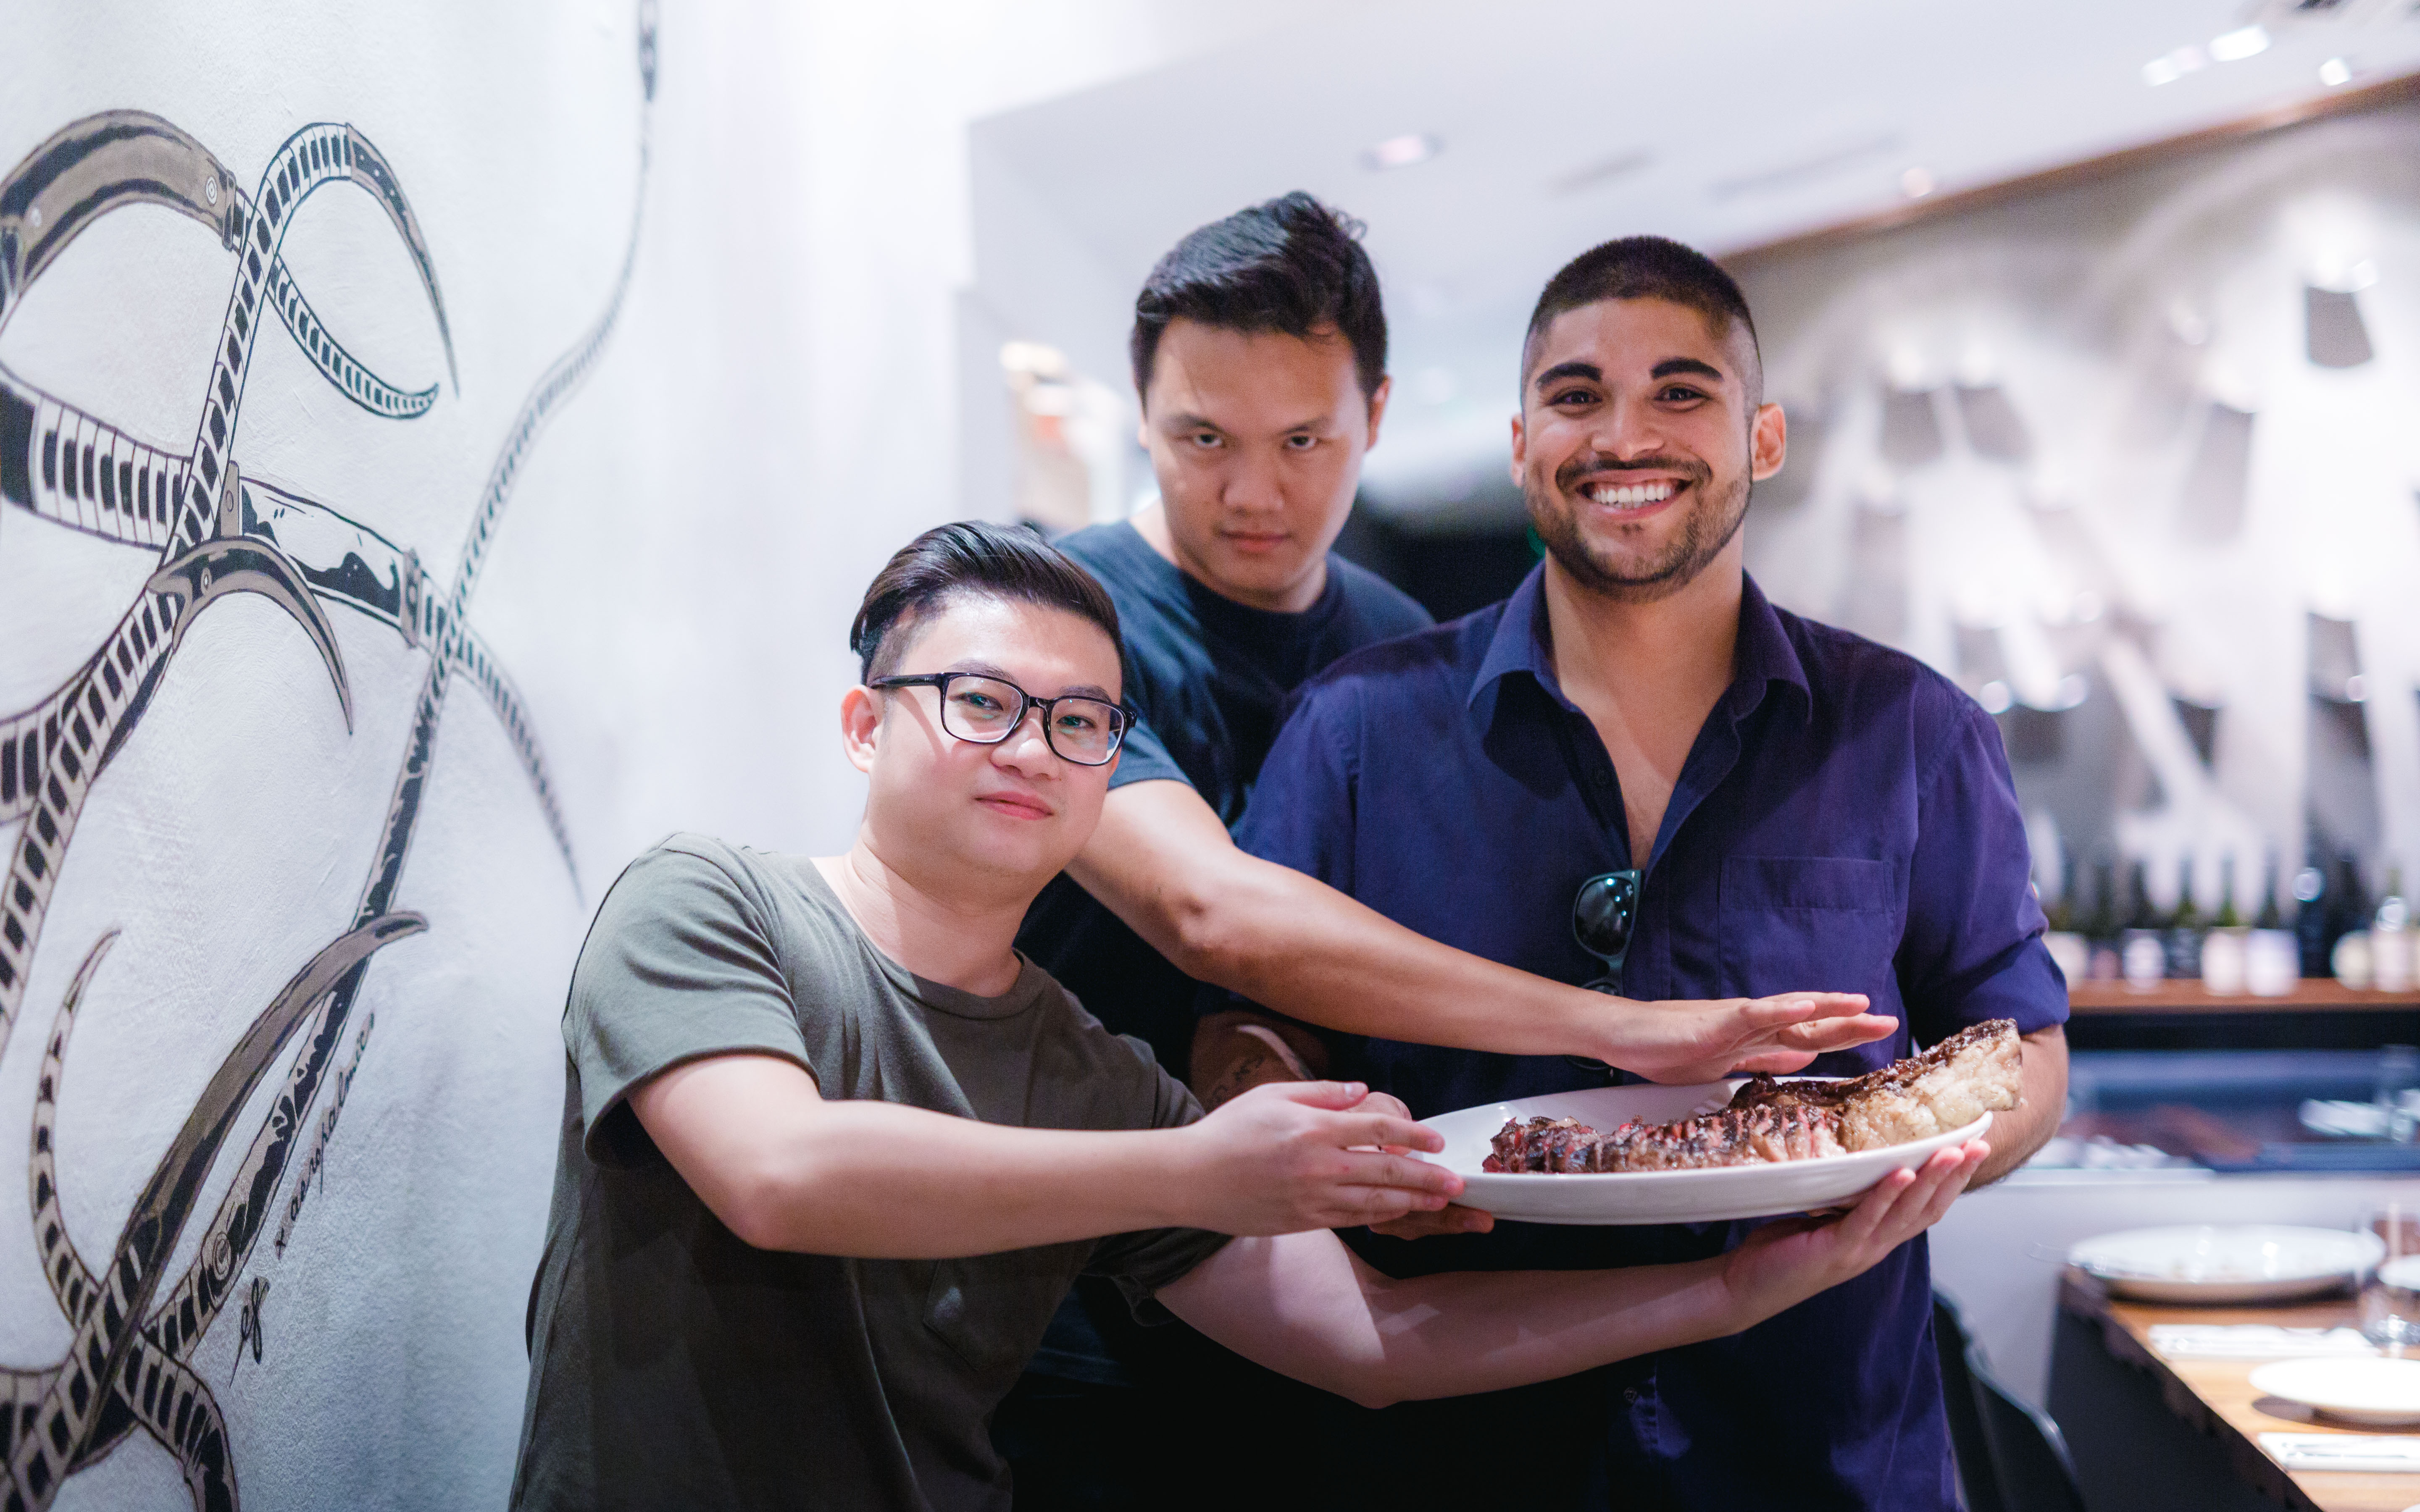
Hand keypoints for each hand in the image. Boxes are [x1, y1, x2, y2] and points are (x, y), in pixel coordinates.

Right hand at [1176, 1081, 1463, 1236]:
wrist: (1191, 1178)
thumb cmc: (1229, 1130)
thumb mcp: (1271, 1095)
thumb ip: (1321, 1092)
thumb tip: (1362, 1091)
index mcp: (1312, 1128)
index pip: (1377, 1128)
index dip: (1413, 1135)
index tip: (1436, 1141)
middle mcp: (1318, 1165)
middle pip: (1386, 1169)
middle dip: (1427, 1177)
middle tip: (1457, 1182)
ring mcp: (1312, 1198)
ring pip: (1375, 1201)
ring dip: (1413, 1202)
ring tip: (1440, 1201)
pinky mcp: (1304, 1221)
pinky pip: (1353, 1219)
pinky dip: (1380, 1215)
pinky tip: (1399, 1212)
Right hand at [1590, 993, 1898, 1083]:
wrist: (1625, 1035)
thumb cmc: (1667, 1048)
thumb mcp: (1726, 1064)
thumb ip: (1763, 1059)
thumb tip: (1801, 1060)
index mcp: (1756, 1038)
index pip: (1809, 1036)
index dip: (1845, 1035)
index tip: (1879, 1036)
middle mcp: (1753, 1024)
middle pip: (1811, 1024)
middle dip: (1851, 1024)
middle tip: (1890, 1024)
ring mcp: (1736, 1021)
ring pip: (1790, 1013)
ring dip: (1827, 1008)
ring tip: (1861, 1004)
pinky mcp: (1716, 1022)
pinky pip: (1754, 1014)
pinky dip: (1781, 1009)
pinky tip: (1805, 1005)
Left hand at [1718, 1139, 1987, 1325]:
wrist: (1746, 1287)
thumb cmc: (1783, 1250)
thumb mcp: (1824, 1216)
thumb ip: (1848, 1197)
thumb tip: (1860, 1159)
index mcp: (1878, 1237)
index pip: (1925, 1208)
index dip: (1951, 1181)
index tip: (1970, 1148)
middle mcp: (1877, 1245)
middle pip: (1927, 1209)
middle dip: (1954, 1177)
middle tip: (1977, 1146)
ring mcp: (1860, 1250)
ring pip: (1905, 1214)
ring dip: (1930, 1181)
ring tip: (1950, 1153)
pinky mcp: (1836, 1249)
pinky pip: (1866, 1219)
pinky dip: (1886, 1196)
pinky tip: (1902, 1174)